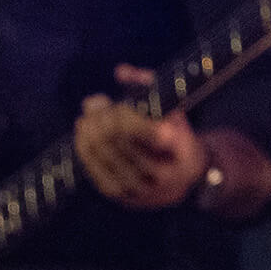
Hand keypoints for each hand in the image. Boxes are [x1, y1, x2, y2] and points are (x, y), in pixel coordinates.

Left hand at [73, 63, 209, 209]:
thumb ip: (148, 85)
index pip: (143, 128)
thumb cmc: (176, 133)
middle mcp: (161, 173)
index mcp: (180, 148)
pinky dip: (85, 151)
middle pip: (118, 140)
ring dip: (89, 133)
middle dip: (101, 118)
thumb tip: (120, 71)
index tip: (108, 101)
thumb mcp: (173, 106)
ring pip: (105, 157)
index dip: (119, 113)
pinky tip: (81, 135)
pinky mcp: (123, 198)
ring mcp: (141, 189)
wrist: (189, 178)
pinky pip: (96, 173)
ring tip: (85, 117)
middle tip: (93, 103)